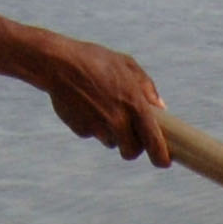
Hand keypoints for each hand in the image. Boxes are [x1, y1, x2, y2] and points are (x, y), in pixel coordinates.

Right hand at [35, 34, 172, 166]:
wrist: (58, 64)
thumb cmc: (96, 60)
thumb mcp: (127, 65)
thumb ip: (147, 88)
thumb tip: (161, 108)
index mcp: (134, 104)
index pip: (153, 140)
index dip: (160, 157)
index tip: (164, 162)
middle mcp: (117, 120)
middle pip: (131, 151)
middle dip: (132, 148)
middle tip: (131, 138)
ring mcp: (98, 127)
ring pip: (111, 142)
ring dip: (112, 133)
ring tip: (103, 108)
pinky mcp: (81, 129)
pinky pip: (93, 134)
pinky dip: (93, 125)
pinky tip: (87, 105)